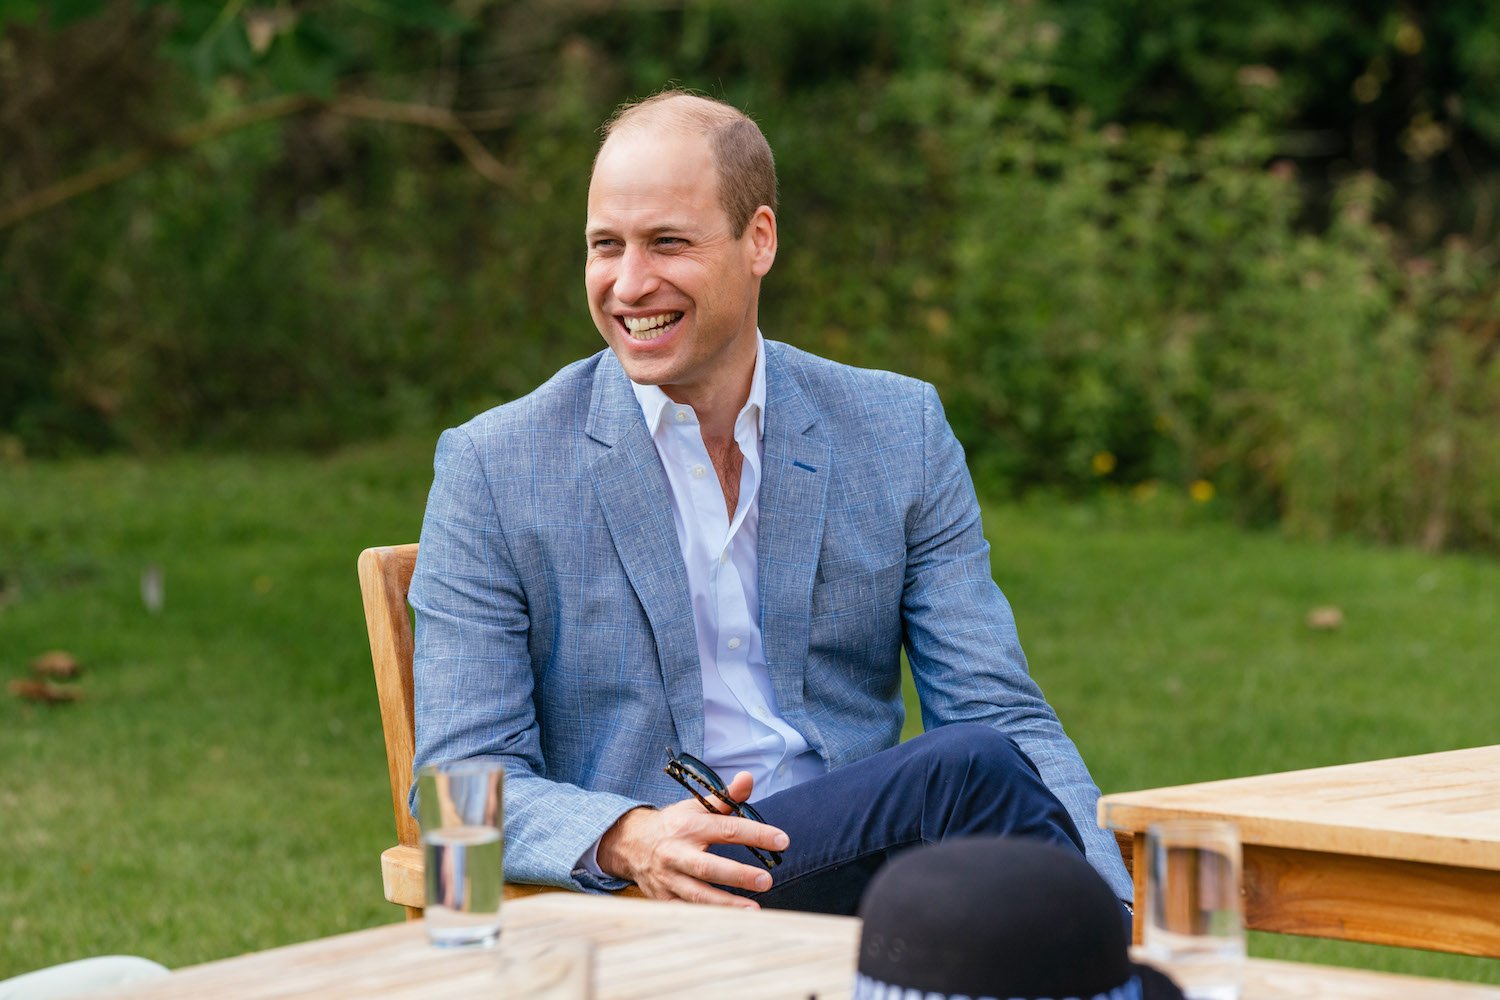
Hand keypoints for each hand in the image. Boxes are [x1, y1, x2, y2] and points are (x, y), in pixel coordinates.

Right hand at [596, 770, 789, 908]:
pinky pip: (686, 911)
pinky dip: (707, 918)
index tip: (783, 841)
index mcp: (689, 827)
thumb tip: (749, 778)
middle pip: (708, 866)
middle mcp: (676, 853)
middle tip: (767, 881)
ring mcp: (668, 878)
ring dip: (726, 904)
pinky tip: (731, 922)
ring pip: (697, 895)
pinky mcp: (663, 898)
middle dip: (738, 875)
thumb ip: (725, 797)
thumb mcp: (695, 807)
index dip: (756, 834)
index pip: (727, 829)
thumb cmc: (674, 824)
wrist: (630, 843)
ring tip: (754, 911)